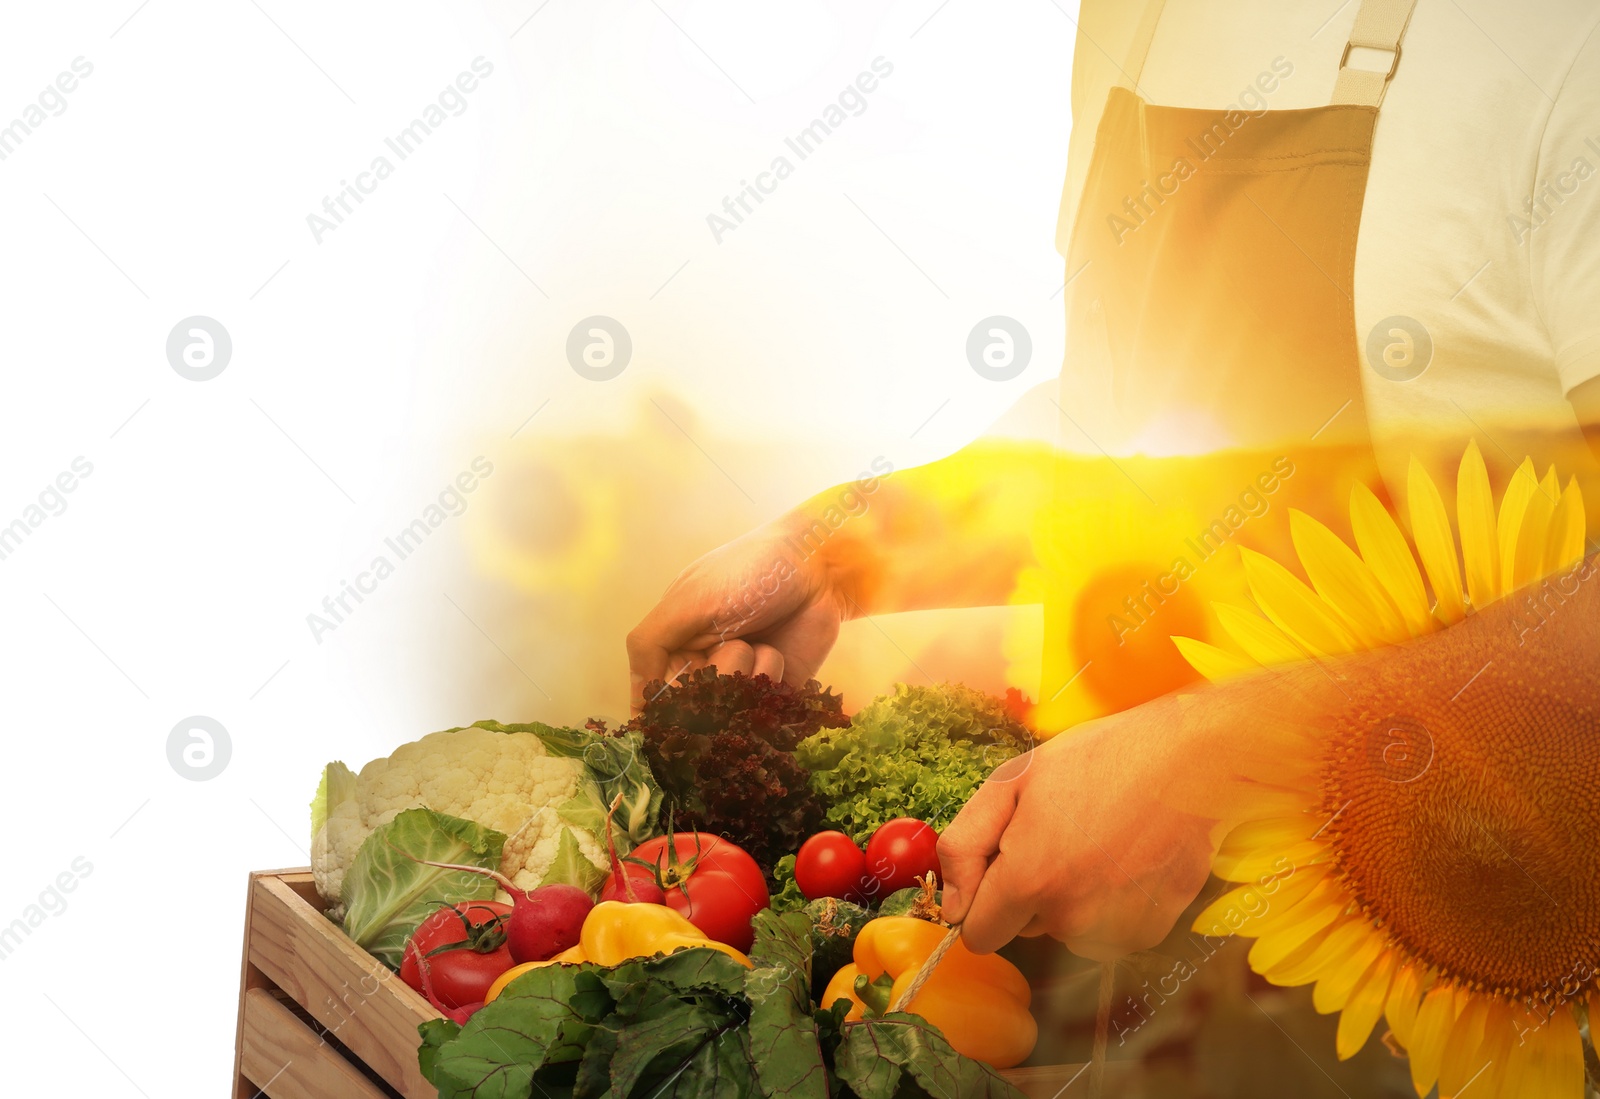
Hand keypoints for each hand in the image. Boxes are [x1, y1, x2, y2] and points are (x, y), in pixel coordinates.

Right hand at [626, 516, 848, 711]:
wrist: (817, 565)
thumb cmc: (747, 571)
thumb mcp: (687, 600)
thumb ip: (650, 644)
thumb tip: (635, 708)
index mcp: (675, 645)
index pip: (654, 698)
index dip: (663, 705)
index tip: (682, 695)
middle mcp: (705, 668)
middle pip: (692, 712)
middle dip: (710, 683)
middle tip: (731, 644)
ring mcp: (742, 681)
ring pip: (729, 715)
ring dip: (743, 677)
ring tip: (758, 643)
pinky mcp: (777, 691)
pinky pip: (764, 714)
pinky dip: (769, 683)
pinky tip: (776, 651)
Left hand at [938, 694, 1218, 960]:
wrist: (1190, 761)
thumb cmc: (1098, 761)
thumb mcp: (1011, 781)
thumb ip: (965, 846)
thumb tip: (953, 907)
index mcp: (1030, 880)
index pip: (979, 935)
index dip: (983, 901)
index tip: (1001, 868)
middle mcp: (1072, 917)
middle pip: (1025, 928)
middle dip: (1030, 890)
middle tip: (1059, 833)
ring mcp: (1115, 929)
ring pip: (1067, 929)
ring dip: (1071, 897)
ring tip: (1097, 840)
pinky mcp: (1151, 931)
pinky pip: (1107, 930)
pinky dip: (1110, 903)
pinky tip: (1126, 857)